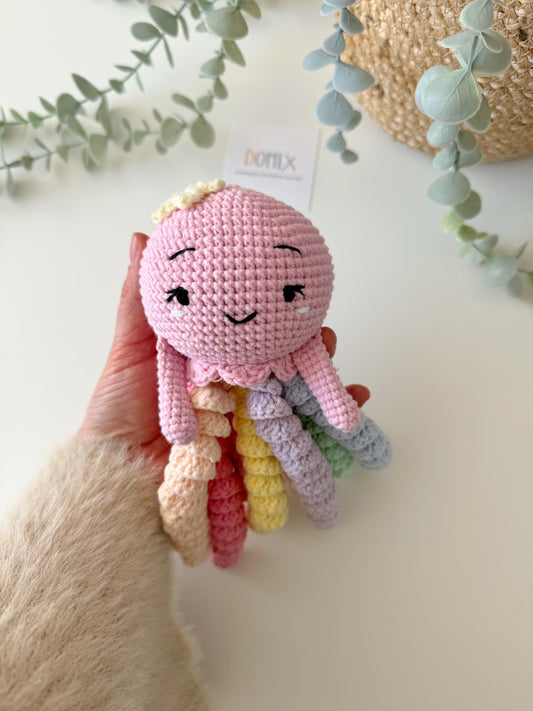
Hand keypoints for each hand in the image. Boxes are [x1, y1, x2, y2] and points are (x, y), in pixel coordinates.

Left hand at [78, 233, 369, 482]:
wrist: (118, 473)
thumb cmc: (119, 410)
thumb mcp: (130, 348)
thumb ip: (140, 301)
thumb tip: (141, 237)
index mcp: (209, 357)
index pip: (251, 329)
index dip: (276, 312)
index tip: (296, 291)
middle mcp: (233, 386)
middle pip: (281, 362)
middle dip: (309, 347)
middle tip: (324, 337)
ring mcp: (247, 420)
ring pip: (294, 396)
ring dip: (324, 382)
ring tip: (340, 371)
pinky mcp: (255, 453)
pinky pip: (296, 438)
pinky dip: (327, 427)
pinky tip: (353, 407)